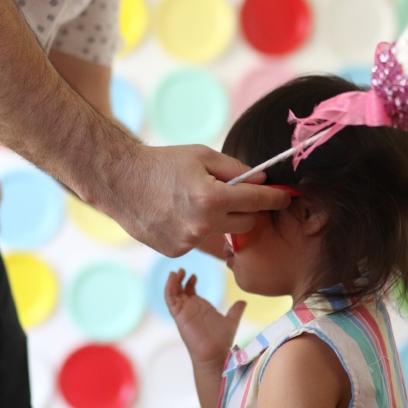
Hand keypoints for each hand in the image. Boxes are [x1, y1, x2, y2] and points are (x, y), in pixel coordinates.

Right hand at [102, 144, 289, 257]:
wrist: (120, 181)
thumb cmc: (162, 163)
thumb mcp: (201, 155)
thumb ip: (236, 170)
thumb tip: (261, 182)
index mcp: (212, 197)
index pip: (258, 202)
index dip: (276, 198)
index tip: (286, 197)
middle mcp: (203, 224)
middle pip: (246, 223)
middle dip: (245, 209)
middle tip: (229, 194)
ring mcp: (189, 241)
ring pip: (221, 233)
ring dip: (217, 220)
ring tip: (192, 202)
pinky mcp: (176, 251)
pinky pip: (200, 241)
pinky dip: (196, 229)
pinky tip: (176, 214)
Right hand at [165, 269, 245, 367]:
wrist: (215, 354)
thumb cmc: (221, 341)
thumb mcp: (231, 321)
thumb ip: (235, 311)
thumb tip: (243, 302)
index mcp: (200, 308)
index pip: (190, 291)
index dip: (190, 281)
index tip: (194, 274)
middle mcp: (190, 308)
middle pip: (179, 290)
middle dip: (179, 279)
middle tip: (181, 269)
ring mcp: (183, 312)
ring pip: (172, 293)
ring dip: (172, 281)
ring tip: (175, 271)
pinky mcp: (179, 315)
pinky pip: (170, 299)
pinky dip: (169, 288)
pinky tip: (172, 278)